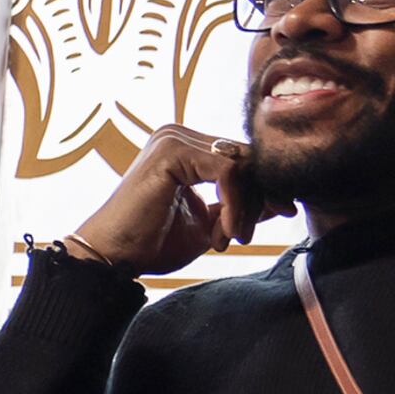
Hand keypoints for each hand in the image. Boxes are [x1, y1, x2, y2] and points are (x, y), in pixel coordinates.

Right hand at [62, 125, 275, 278]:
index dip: (265, 184)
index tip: (282, 211)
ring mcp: (173, 139)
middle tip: (246, 235)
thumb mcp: (207, 223)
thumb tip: (275, 199)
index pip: (242, 156)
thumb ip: (237, 206)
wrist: (112, 258)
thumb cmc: (150, 244)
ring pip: (241, 164)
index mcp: (185, 148)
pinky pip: (227, 171)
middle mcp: (178, 135)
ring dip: (244, 207)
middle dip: (259, 196)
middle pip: (246, 156)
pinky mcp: (173, 151)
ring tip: (228, 238)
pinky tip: (221, 232)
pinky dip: (233, 204)